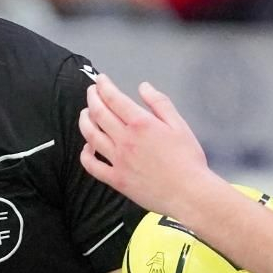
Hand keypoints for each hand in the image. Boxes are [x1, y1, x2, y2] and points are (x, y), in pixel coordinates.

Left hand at [78, 75, 212, 218]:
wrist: (188, 192)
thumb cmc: (187, 158)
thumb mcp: (179, 125)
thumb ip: (159, 103)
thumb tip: (143, 86)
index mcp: (140, 123)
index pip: (114, 99)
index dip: (104, 86)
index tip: (100, 80)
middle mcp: (124, 139)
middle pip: (99, 114)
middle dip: (92, 99)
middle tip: (91, 92)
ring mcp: (117, 160)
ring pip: (91, 136)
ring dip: (84, 121)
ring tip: (85, 113)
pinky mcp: (115, 179)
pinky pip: (92, 166)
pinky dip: (85, 154)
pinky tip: (87, 147)